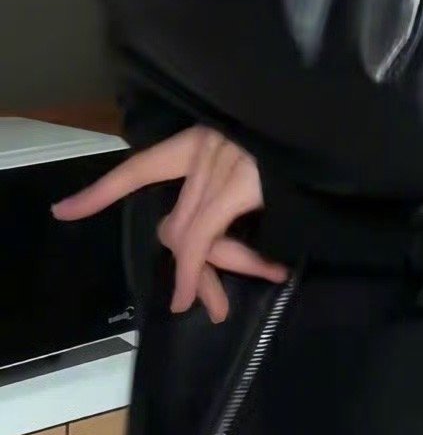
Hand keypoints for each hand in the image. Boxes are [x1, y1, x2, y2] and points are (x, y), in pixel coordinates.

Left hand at [52, 127, 287, 322]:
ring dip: (219, 268)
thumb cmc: (309, 150)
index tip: (62, 211)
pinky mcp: (240, 180)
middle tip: (215, 304)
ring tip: (270, 275)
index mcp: (205, 140)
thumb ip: (225, 206)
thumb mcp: (258, 178)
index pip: (141, 166)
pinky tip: (259, 275)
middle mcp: (206, 146)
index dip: (101, 191)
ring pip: (191, 234)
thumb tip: (200, 257)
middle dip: (195, 267)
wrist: (347, 130)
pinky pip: (203, 238)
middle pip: (176, 222)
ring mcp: (222, 161)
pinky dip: (203, 270)